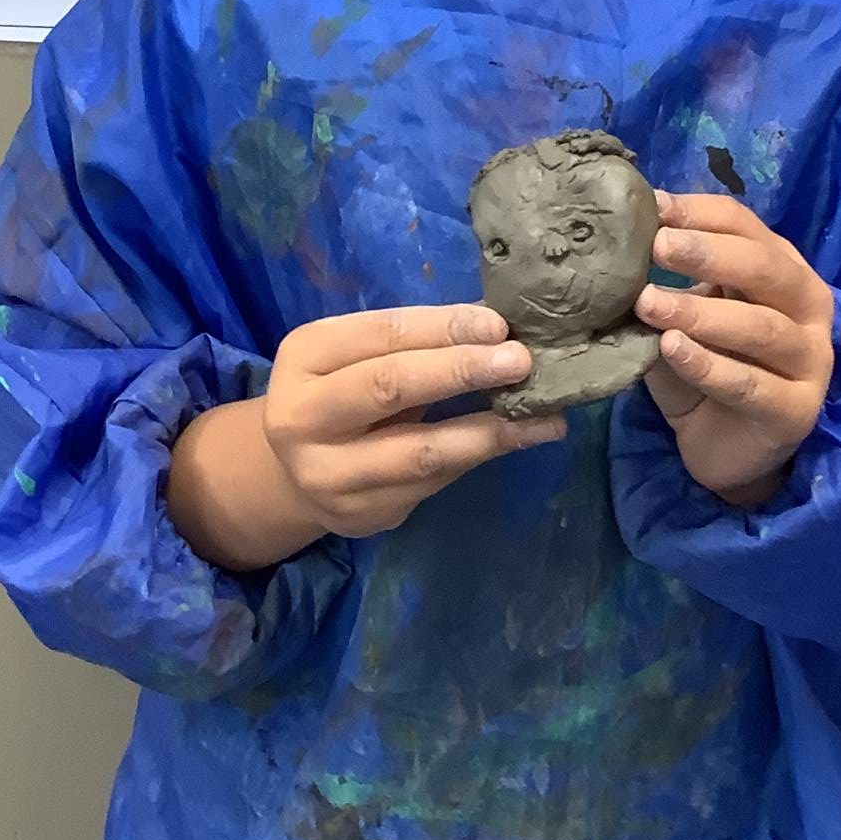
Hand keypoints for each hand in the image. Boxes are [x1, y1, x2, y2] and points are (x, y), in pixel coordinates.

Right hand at [262, 304, 564, 539]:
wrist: (298, 473)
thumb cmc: (343, 390)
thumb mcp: (359, 354)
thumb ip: (414, 339)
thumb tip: (497, 326)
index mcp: (303, 357)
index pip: (380, 334)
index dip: (442, 328)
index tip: (498, 324)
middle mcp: (302, 417)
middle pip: (391, 387)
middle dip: (461, 370)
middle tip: (520, 360)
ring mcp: (329, 474)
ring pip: (420, 450)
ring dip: (488, 430)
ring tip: (542, 414)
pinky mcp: (361, 514)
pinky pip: (432, 483)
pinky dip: (479, 457)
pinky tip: (518, 439)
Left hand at [635, 192, 833, 508]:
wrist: (723, 447)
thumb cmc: (705, 365)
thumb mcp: (686, 313)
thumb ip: (669, 280)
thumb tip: (620, 237)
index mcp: (783, 268)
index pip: (747, 227)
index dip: (700, 213)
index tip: (653, 208)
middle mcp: (808, 306)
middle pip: (764, 267)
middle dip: (708, 253)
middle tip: (657, 246)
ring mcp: (811, 360)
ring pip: (760, 326)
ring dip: (700, 312)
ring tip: (648, 303)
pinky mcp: (797, 411)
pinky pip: (750, 384)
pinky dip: (708, 364)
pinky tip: (670, 349)